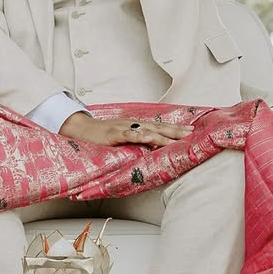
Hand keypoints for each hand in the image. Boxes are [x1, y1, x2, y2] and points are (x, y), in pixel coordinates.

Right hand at [60, 110, 184, 147]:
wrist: (81, 128)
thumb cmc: (102, 136)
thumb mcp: (122, 138)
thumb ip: (136, 142)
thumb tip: (151, 149)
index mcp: (136, 126)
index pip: (159, 126)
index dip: (175, 128)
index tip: (191, 130)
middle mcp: (133, 125)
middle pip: (158, 127)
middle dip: (175, 130)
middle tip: (191, 133)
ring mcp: (123, 128)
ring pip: (146, 130)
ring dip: (162, 134)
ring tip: (175, 139)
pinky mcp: (113, 134)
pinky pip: (127, 134)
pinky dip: (138, 135)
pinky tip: (148, 138)